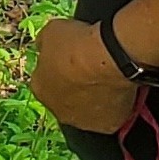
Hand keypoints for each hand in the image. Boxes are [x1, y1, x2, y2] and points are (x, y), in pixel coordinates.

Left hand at [30, 16, 141, 131]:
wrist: (109, 57)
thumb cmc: (78, 43)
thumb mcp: (51, 33)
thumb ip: (45, 45)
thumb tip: (45, 46)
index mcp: (40, 89)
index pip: (44, 80)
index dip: (56, 67)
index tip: (69, 58)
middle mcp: (58, 111)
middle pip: (65, 99)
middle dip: (74, 87)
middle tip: (88, 70)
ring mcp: (83, 122)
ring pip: (87, 110)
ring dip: (93, 98)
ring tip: (105, 78)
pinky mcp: (107, 126)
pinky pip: (109, 115)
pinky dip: (113, 105)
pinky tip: (118, 88)